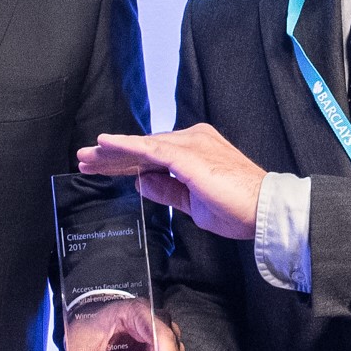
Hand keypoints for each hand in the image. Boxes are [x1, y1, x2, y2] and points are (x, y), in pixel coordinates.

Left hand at [80, 126, 268, 240]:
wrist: (265, 211)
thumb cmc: (238, 210)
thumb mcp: (194, 203)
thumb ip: (167, 190)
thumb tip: (140, 181)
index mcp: (196, 151)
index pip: (154, 155)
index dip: (126, 161)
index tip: (102, 167)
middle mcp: (193, 140)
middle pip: (144, 147)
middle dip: (113, 156)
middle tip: (85, 160)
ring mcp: (190, 144)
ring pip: (143, 146)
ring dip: (112, 152)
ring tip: (87, 157)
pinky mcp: (187, 155)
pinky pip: (149, 149)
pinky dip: (124, 146)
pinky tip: (104, 145)